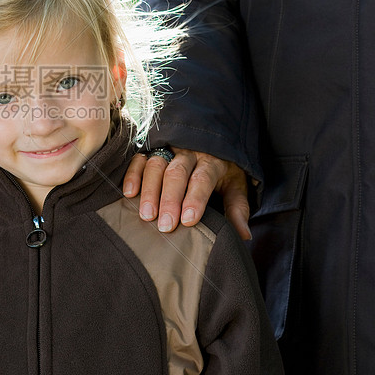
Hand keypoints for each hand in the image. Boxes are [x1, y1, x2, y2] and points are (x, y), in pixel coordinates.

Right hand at [122, 147, 251, 239]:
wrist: (212, 140)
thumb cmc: (222, 170)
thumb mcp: (236, 185)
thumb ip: (238, 209)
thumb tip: (244, 235)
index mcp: (212, 162)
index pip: (202, 179)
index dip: (195, 199)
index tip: (188, 220)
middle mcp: (188, 153)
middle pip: (177, 173)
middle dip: (170, 200)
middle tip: (165, 225)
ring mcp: (168, 150)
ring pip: (156, 166)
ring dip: (150, 190)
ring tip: (146, 215)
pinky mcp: (152, 149)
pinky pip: (140, 159)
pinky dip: (133, 174)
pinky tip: (130, 193)